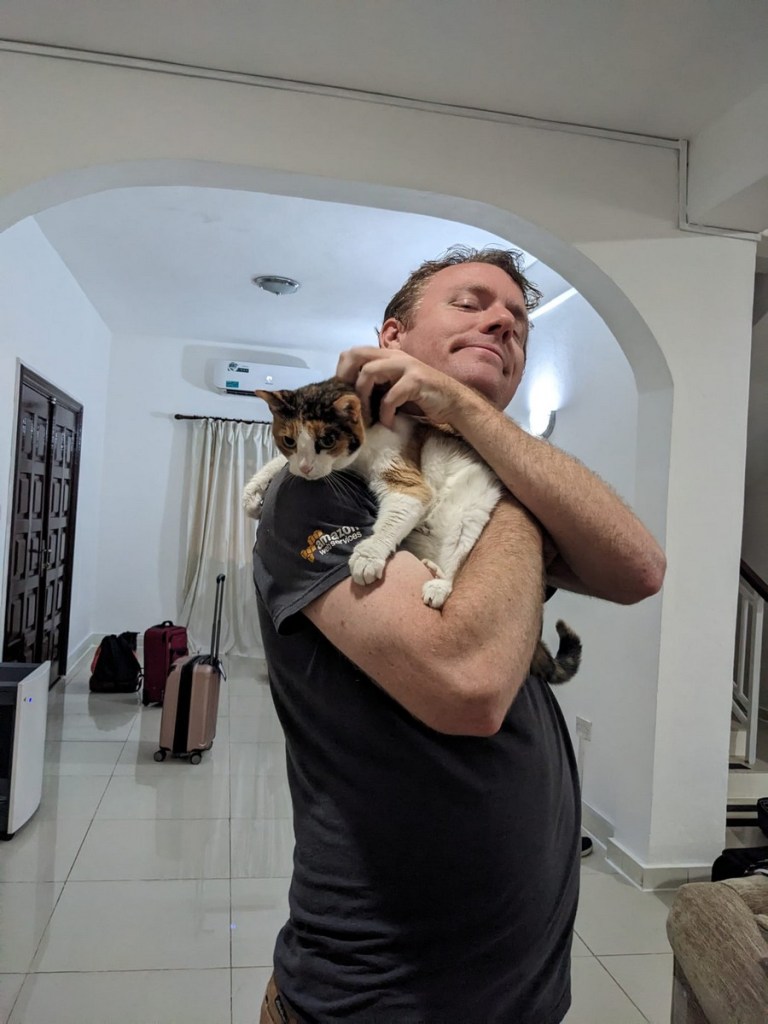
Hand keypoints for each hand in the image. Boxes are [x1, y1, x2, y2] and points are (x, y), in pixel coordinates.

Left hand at [335, 347, 464, 427]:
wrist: (453, 402)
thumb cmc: (420, 397)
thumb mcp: (393, 387)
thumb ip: (375, 384)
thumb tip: (348, 397)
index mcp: (386, 355)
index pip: (353, 352)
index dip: (342, 372)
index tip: (343, 394)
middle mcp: (394, 355)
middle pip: (356, 355)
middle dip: (347, 379)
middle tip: (349, 402)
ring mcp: (405, 366)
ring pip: (370, 372)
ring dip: (363, 397)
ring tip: (367, 415)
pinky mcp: (416, 380)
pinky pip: (390, 396)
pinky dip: (386, 413)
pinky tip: (389, 423)